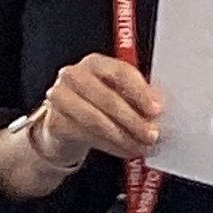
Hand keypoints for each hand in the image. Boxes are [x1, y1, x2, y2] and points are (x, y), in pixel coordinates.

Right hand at [37, 53, 161, 162]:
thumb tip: (157, 109)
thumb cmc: (97, 104)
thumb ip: (137, 97)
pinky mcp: (55, 121)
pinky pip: (87, 136)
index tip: (156, 110)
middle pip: (107, 98)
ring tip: (139, 146)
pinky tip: (124, 150)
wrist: (66, 123)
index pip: (120, 73)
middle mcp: (74, 75)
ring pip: (97, 120)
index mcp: (95, 63)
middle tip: (151, 134)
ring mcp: (60, 97)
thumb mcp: (118, 93)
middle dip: (133, 120)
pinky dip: (110, 146)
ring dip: (123, 137)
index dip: (140, 92)